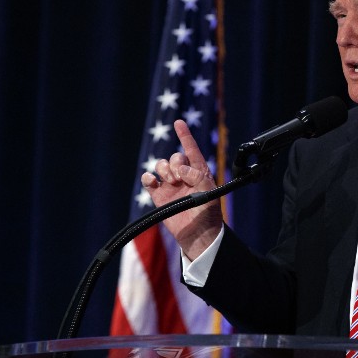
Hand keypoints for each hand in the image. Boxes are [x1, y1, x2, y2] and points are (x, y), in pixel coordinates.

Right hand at [141, 119, 223, 259]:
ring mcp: (171, 185)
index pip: (191, 149)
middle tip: (179, 177)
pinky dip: (148, 178)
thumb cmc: (208, 213)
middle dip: (175, 162)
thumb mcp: (208, 191)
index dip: (185, 136)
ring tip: (170, 182)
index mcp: (199, 172)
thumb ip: (196, 175)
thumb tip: (180, 168)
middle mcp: (184, 176)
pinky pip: (149, 180)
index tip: (179, 122)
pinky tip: (153, 182)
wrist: (197, 234)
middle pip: (174, 157)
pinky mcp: (159, 196)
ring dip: (163, 169)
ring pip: (161, 166)